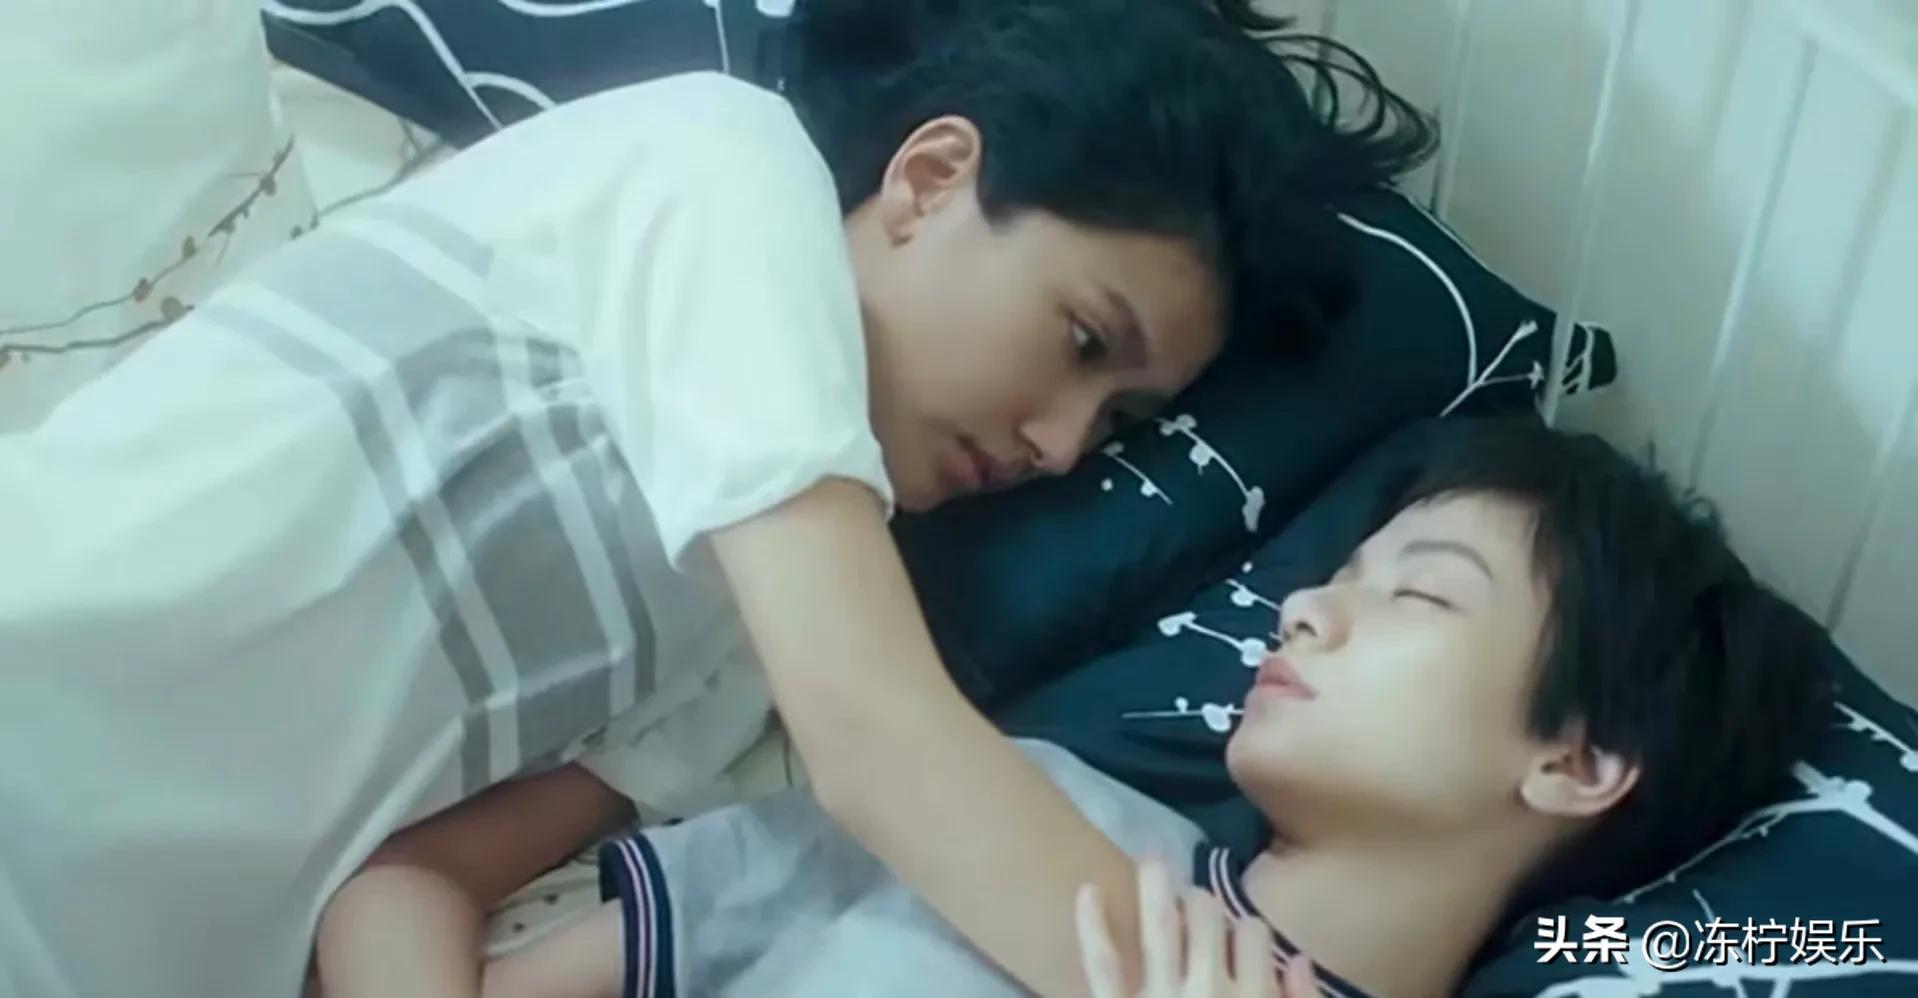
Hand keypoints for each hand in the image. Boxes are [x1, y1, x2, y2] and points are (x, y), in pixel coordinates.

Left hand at [1076, 858, 1320, 997]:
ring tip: (1154, 859)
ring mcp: (1159, 995)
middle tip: (1196, 903)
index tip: (1242, 939)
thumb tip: (1298, 959)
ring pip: (1161, 925)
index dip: (1249, 932)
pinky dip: (1092, 924)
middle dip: (1205, 904)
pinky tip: (1087, 889)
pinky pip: (1103, 962)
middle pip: (1209, 918)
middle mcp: (1209, 988)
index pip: (1255, 935)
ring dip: (1157, 886)